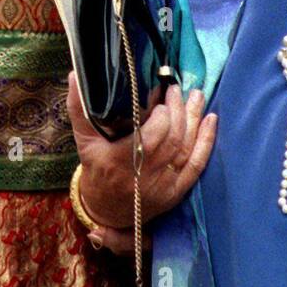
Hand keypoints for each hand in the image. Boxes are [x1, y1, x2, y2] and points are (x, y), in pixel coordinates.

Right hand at [66, 74, 216, 253]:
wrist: (107, 211)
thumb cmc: (96, 170)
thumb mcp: (84, 141)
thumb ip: (80, 109)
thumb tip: (76, 75)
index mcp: (119, 164)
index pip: (148, 141)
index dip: (161, 119)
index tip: (160, 97)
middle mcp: (144, 179)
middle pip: (171, 141)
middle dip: (178, 112)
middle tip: (176, 89)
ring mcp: (163, 186)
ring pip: (185, 149)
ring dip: (194, 119)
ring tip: (195, 95)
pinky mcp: (177, 192)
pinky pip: (197, 165)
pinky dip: (206, 141)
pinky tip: (210, 119)